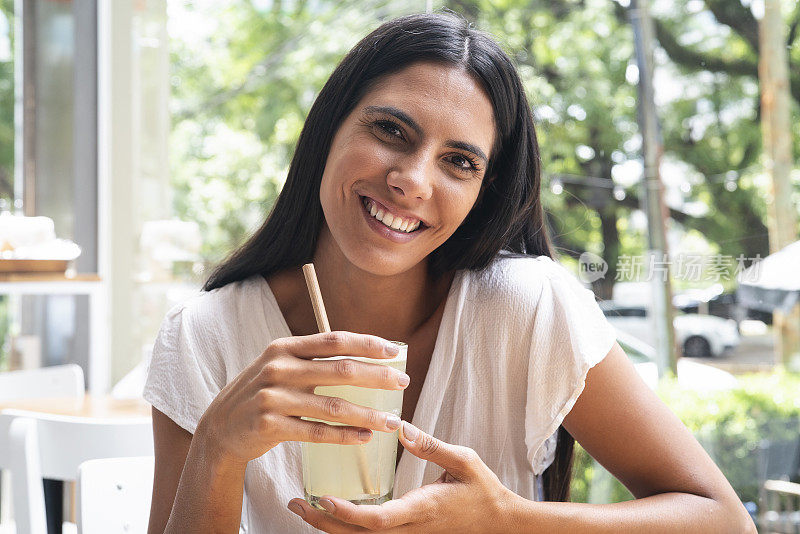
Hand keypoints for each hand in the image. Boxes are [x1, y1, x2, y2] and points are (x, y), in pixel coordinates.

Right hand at [194, 331, 409, 465]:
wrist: (220, 427)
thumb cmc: (263, 393)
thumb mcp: (280, 365)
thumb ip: (313, 359)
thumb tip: (365, 358)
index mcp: (285, 347)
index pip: (334, 340)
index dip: (367, 344)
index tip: (394, 351)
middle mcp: (279, 368)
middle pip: (340, 370)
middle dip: (378, 377)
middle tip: (404, 383)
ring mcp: (273, 397)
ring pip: (333, 406)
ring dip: (368, 414)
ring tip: (391, 421)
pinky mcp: (270, 426)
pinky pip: (316, 432)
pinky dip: (344, 436)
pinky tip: (365, 438)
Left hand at [288, 422, 517, 532]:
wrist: (500, 524)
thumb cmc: (483, 491)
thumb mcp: (463, 460)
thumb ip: (431, 445)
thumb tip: (400, 426)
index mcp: (422, 510)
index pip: (377, 521)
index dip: (346, 514)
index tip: (322, 498)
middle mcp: (411, 531)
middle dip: (323, 523)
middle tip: (296, 503)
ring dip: (330, 528)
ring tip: (304, 507)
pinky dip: (347, 530)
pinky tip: (331, 513)